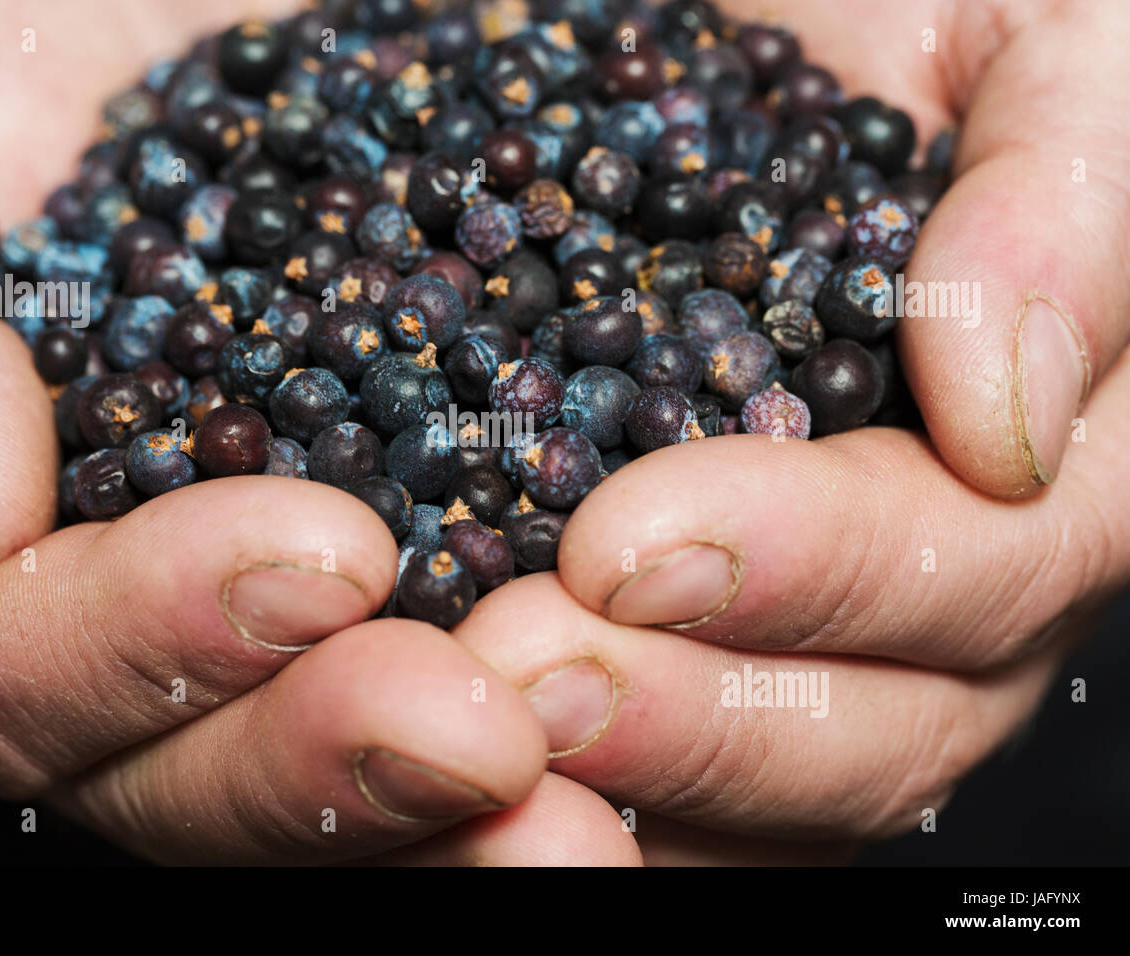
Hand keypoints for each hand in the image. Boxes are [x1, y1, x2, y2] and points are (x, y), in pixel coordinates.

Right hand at [0, 0, 649, 865]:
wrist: (149, 2)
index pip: (8, 677)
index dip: (142, 644)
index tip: (312, 563)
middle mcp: (131, 618)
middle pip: (195, 770)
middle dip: (332, 756)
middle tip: (487, 735)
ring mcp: (287, 590)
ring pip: (358, 748)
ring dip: (481, 781)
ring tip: (607, 787)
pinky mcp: (437, 521)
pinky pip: (504, 634)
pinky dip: (603, 671)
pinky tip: (700, 673)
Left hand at [448, 0, 1129, 861]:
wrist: (737, 45)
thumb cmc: (915, 36)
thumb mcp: (1038, 53)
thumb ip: (1066, 206)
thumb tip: (1006, 412)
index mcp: (1025, 474)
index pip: (968, 569)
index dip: (815, 571)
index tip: (630, 543)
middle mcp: (922, 601)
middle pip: (860, 736)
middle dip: (688, 718)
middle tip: (515, 678)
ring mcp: (787, 643)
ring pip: (738, 804)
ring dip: (589, 788)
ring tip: (448, 729)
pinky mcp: (650, 646)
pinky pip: (615, 775)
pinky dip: (512, 799)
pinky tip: (411, 766)